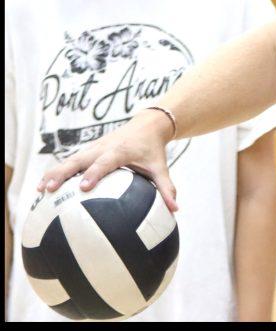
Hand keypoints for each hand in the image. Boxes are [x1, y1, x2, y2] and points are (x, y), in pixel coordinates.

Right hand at [37, 109, 178, 211]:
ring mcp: (93, 147)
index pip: (105, 162)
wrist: (147, 125)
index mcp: (121, 150)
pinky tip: (43, 188)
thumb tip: (175, 211)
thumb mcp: (161, 167)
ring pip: (70, 159)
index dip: (94, 173)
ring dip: (54, 173)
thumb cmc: (153, 149)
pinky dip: (56, 171)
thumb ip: (166, 188)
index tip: (84, 187)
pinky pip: (69, 161)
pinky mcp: (87, 150)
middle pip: (79, 159)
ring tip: (40, 190)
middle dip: (64, 173)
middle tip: (50, 189)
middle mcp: (103, 147)